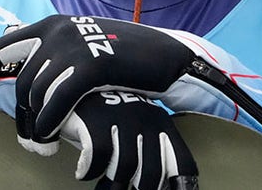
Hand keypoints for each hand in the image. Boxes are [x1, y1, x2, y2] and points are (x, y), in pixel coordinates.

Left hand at [0, 15, 199, 147]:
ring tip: (47, 146)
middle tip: (33, 144)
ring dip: (38, 126)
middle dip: (23, 117)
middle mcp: (57, 30)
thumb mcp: (87, 46)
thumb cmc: (127, 58)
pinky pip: (56, 103)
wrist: (168, 56)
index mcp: (52, 24)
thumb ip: (57, 52)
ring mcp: (73, 46)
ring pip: (37, 95)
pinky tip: (56, 139)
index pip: (2, 47)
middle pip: (22, 82)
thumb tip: (26, 60)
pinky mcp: (90, 66)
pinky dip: (51, 124)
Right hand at [60, 91, 198, 189]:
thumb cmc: (109, 114)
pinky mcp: (96, 120)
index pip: (183, 164)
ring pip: (125, 169)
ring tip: (103, 185)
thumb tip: (154, 185)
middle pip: (151, 175)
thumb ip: (151, 151)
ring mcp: (122, 118)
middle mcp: (146, 120)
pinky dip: (89, 170)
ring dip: (112, 184)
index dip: (177, 186)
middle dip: (138, 189)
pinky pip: (97, 159)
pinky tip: (84, 170)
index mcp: (162, 125)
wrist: (77, 82)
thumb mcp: (137, 128)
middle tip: (123, 189)